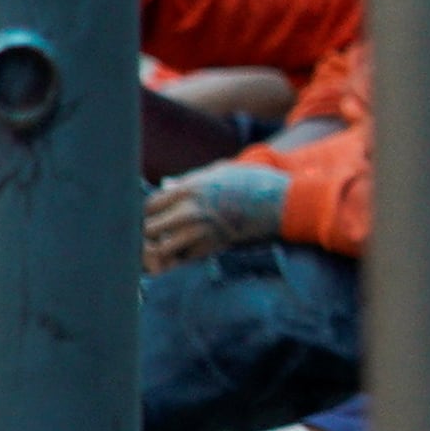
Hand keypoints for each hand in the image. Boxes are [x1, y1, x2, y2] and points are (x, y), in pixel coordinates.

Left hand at [140, 161, 286, 270]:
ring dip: (161, 251)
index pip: (148, 205)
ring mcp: (203, 230)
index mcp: (189, 189)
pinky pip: (186, 258)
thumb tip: (168, 186)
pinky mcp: (216, 246)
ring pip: (163, 248)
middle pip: (148, 228)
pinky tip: (185, 255)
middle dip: (147, 235)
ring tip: (165, 250)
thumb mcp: (219, 171)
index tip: (152, 217)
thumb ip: (190, 180)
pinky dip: (181, 259)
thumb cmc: (255, 181)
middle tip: (152, 237)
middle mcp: (191, 211)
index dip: (144, 214)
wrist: (285, 202)